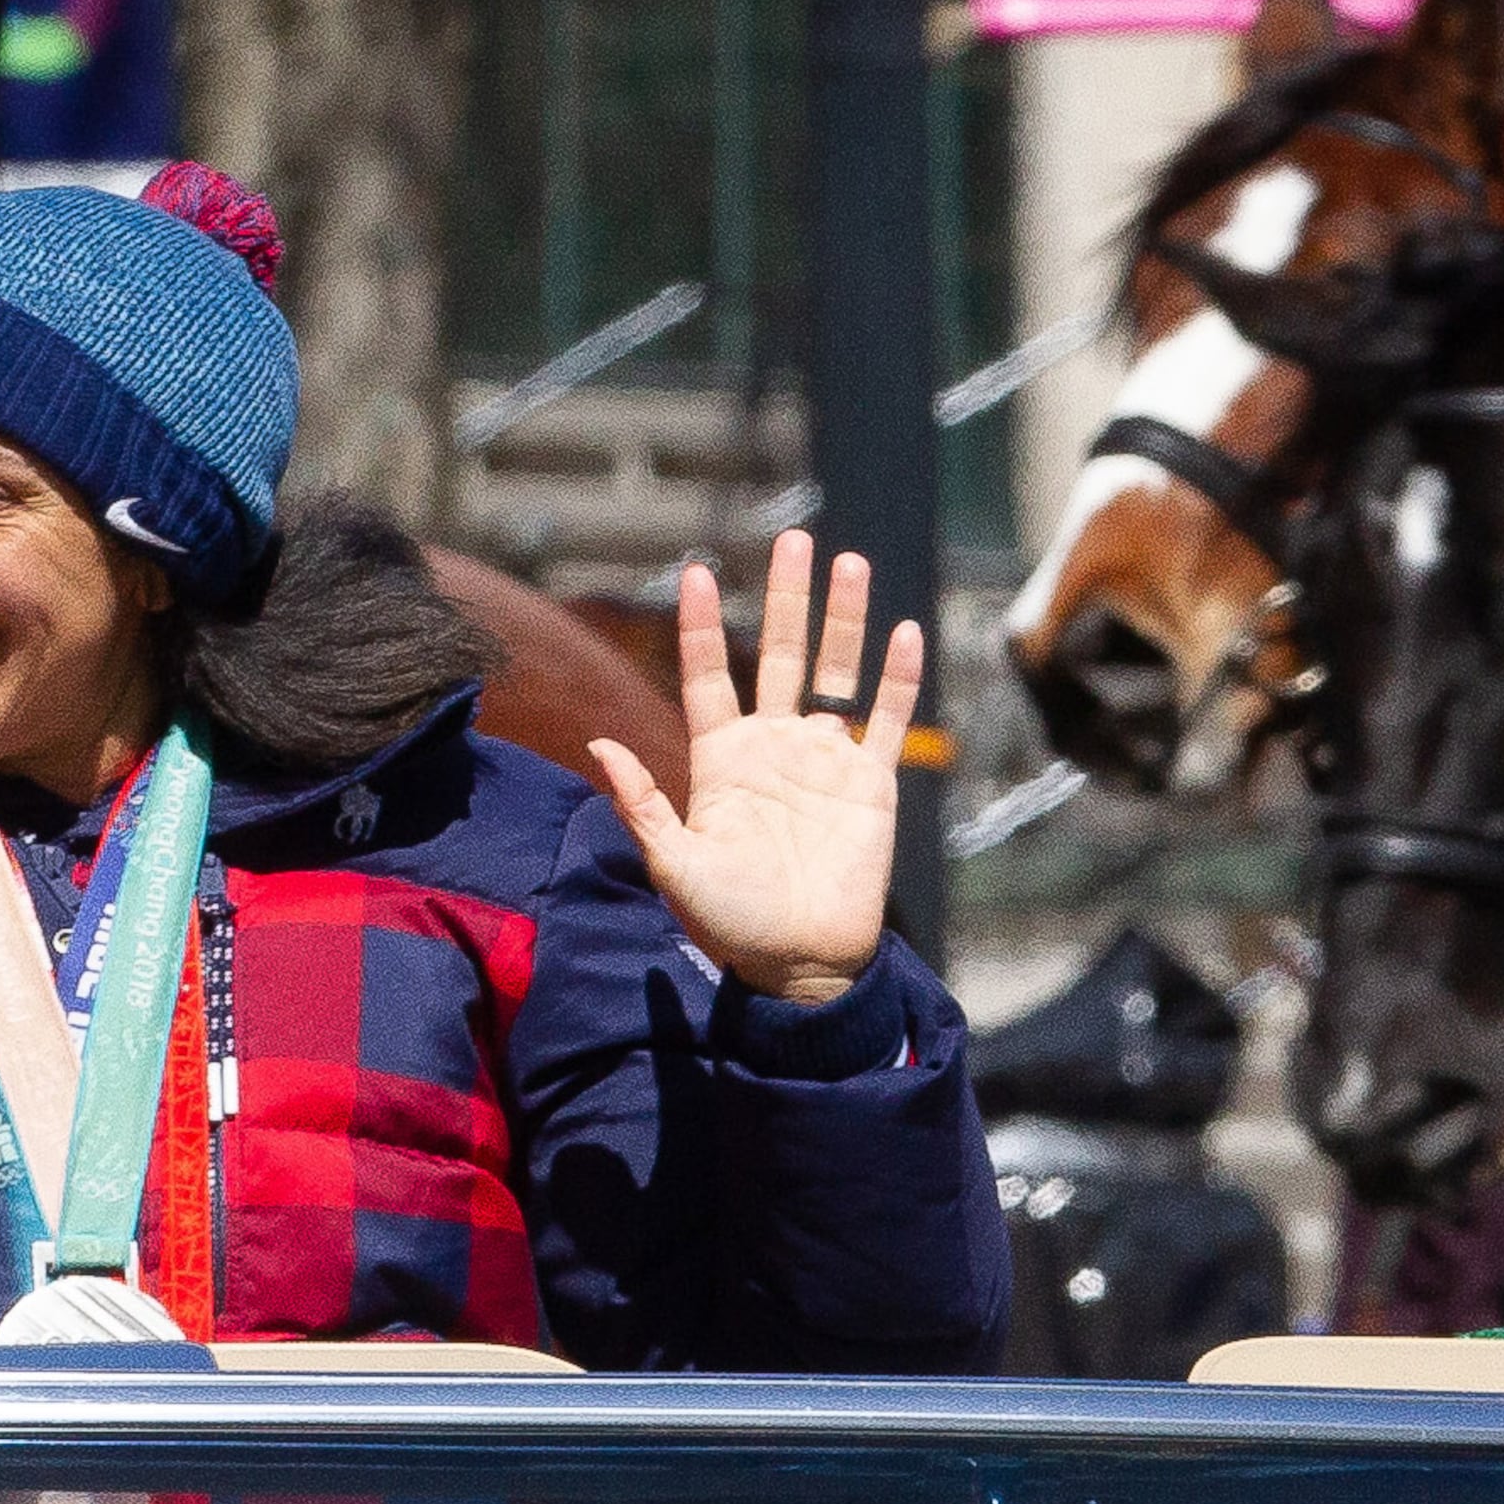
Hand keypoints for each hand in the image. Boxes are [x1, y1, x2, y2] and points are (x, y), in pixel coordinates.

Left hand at [587, 528, 923, 1007]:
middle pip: (778, 653)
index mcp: (721, 759)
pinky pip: (886, 720)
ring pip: (835, 671)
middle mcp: (773, 747)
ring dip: (842, 618)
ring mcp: (823, 760)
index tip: (696, 570)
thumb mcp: (674, 864)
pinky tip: (905, 633)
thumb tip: (599, 742)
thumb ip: (643, 802)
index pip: (707, 676)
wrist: (799, 963)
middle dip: (786, 598)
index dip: (700, 626)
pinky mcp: (870, 783)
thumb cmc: (731, 922)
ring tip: (848, 561)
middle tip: (793, 539)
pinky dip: (897, 679)